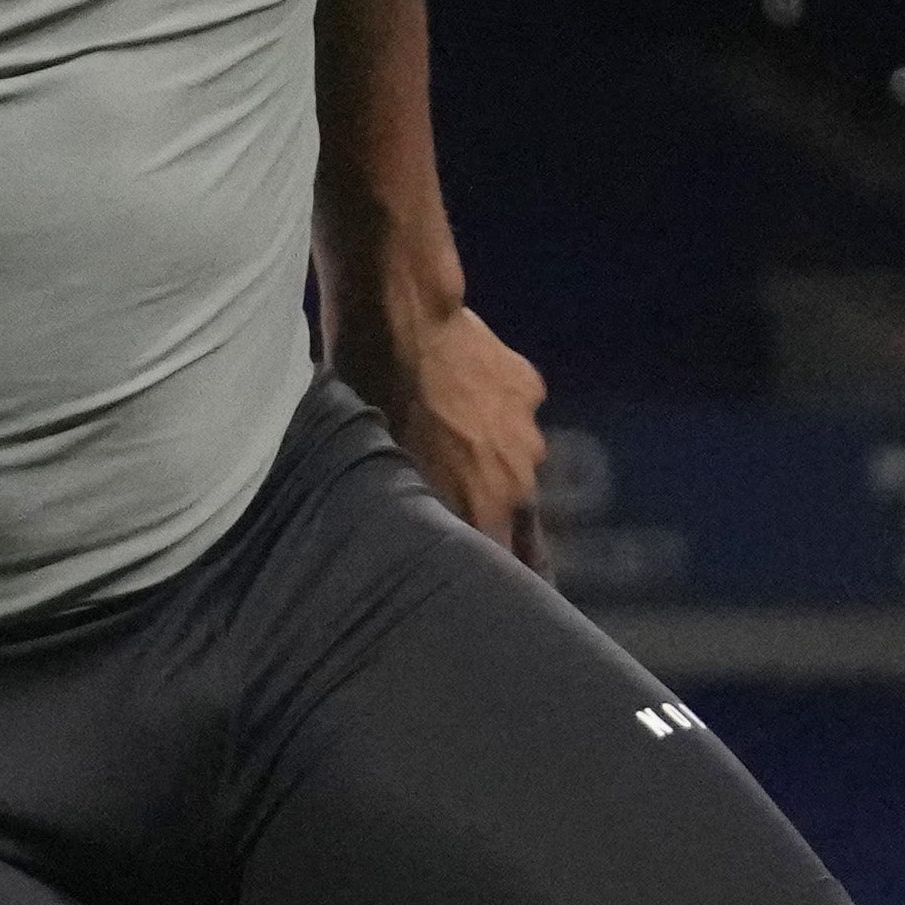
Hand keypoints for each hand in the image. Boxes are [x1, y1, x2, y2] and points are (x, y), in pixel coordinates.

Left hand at [376, 298, 555, 566]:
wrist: (401, 323)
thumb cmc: (375, 412)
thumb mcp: (384, 486)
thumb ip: (420, 526)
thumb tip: (425, 553)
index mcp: (486, 514)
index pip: (508, 571)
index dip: (493, 578)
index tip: (477, 581)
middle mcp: (520, 483)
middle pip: (512, 519)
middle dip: (486, 515)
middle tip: (449, 498)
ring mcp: (528, 433)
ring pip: (511, 463)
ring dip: (486, 459)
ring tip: (446, 436)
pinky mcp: (529, 389)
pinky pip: (513, 414)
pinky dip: (492, 411)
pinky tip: (457, 394)